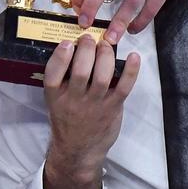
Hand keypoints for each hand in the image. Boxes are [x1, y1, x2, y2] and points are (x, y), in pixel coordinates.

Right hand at [42, 35, 140, 188]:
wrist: (78, 151)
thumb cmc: (68, 120)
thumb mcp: (55, 101)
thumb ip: (62, 79)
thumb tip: (76, 48)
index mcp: (55, 96)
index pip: (53, 73)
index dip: (60, 56)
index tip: (67, 43)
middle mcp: (73, 100)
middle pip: (80, 70)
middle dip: (86, 49)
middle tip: (89, 38)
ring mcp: (94, 105)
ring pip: (101, 76)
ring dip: (105, 55)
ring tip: (105, 45)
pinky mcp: (112, 108)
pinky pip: (123, 87)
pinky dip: (131, 71)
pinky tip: (134, 56)